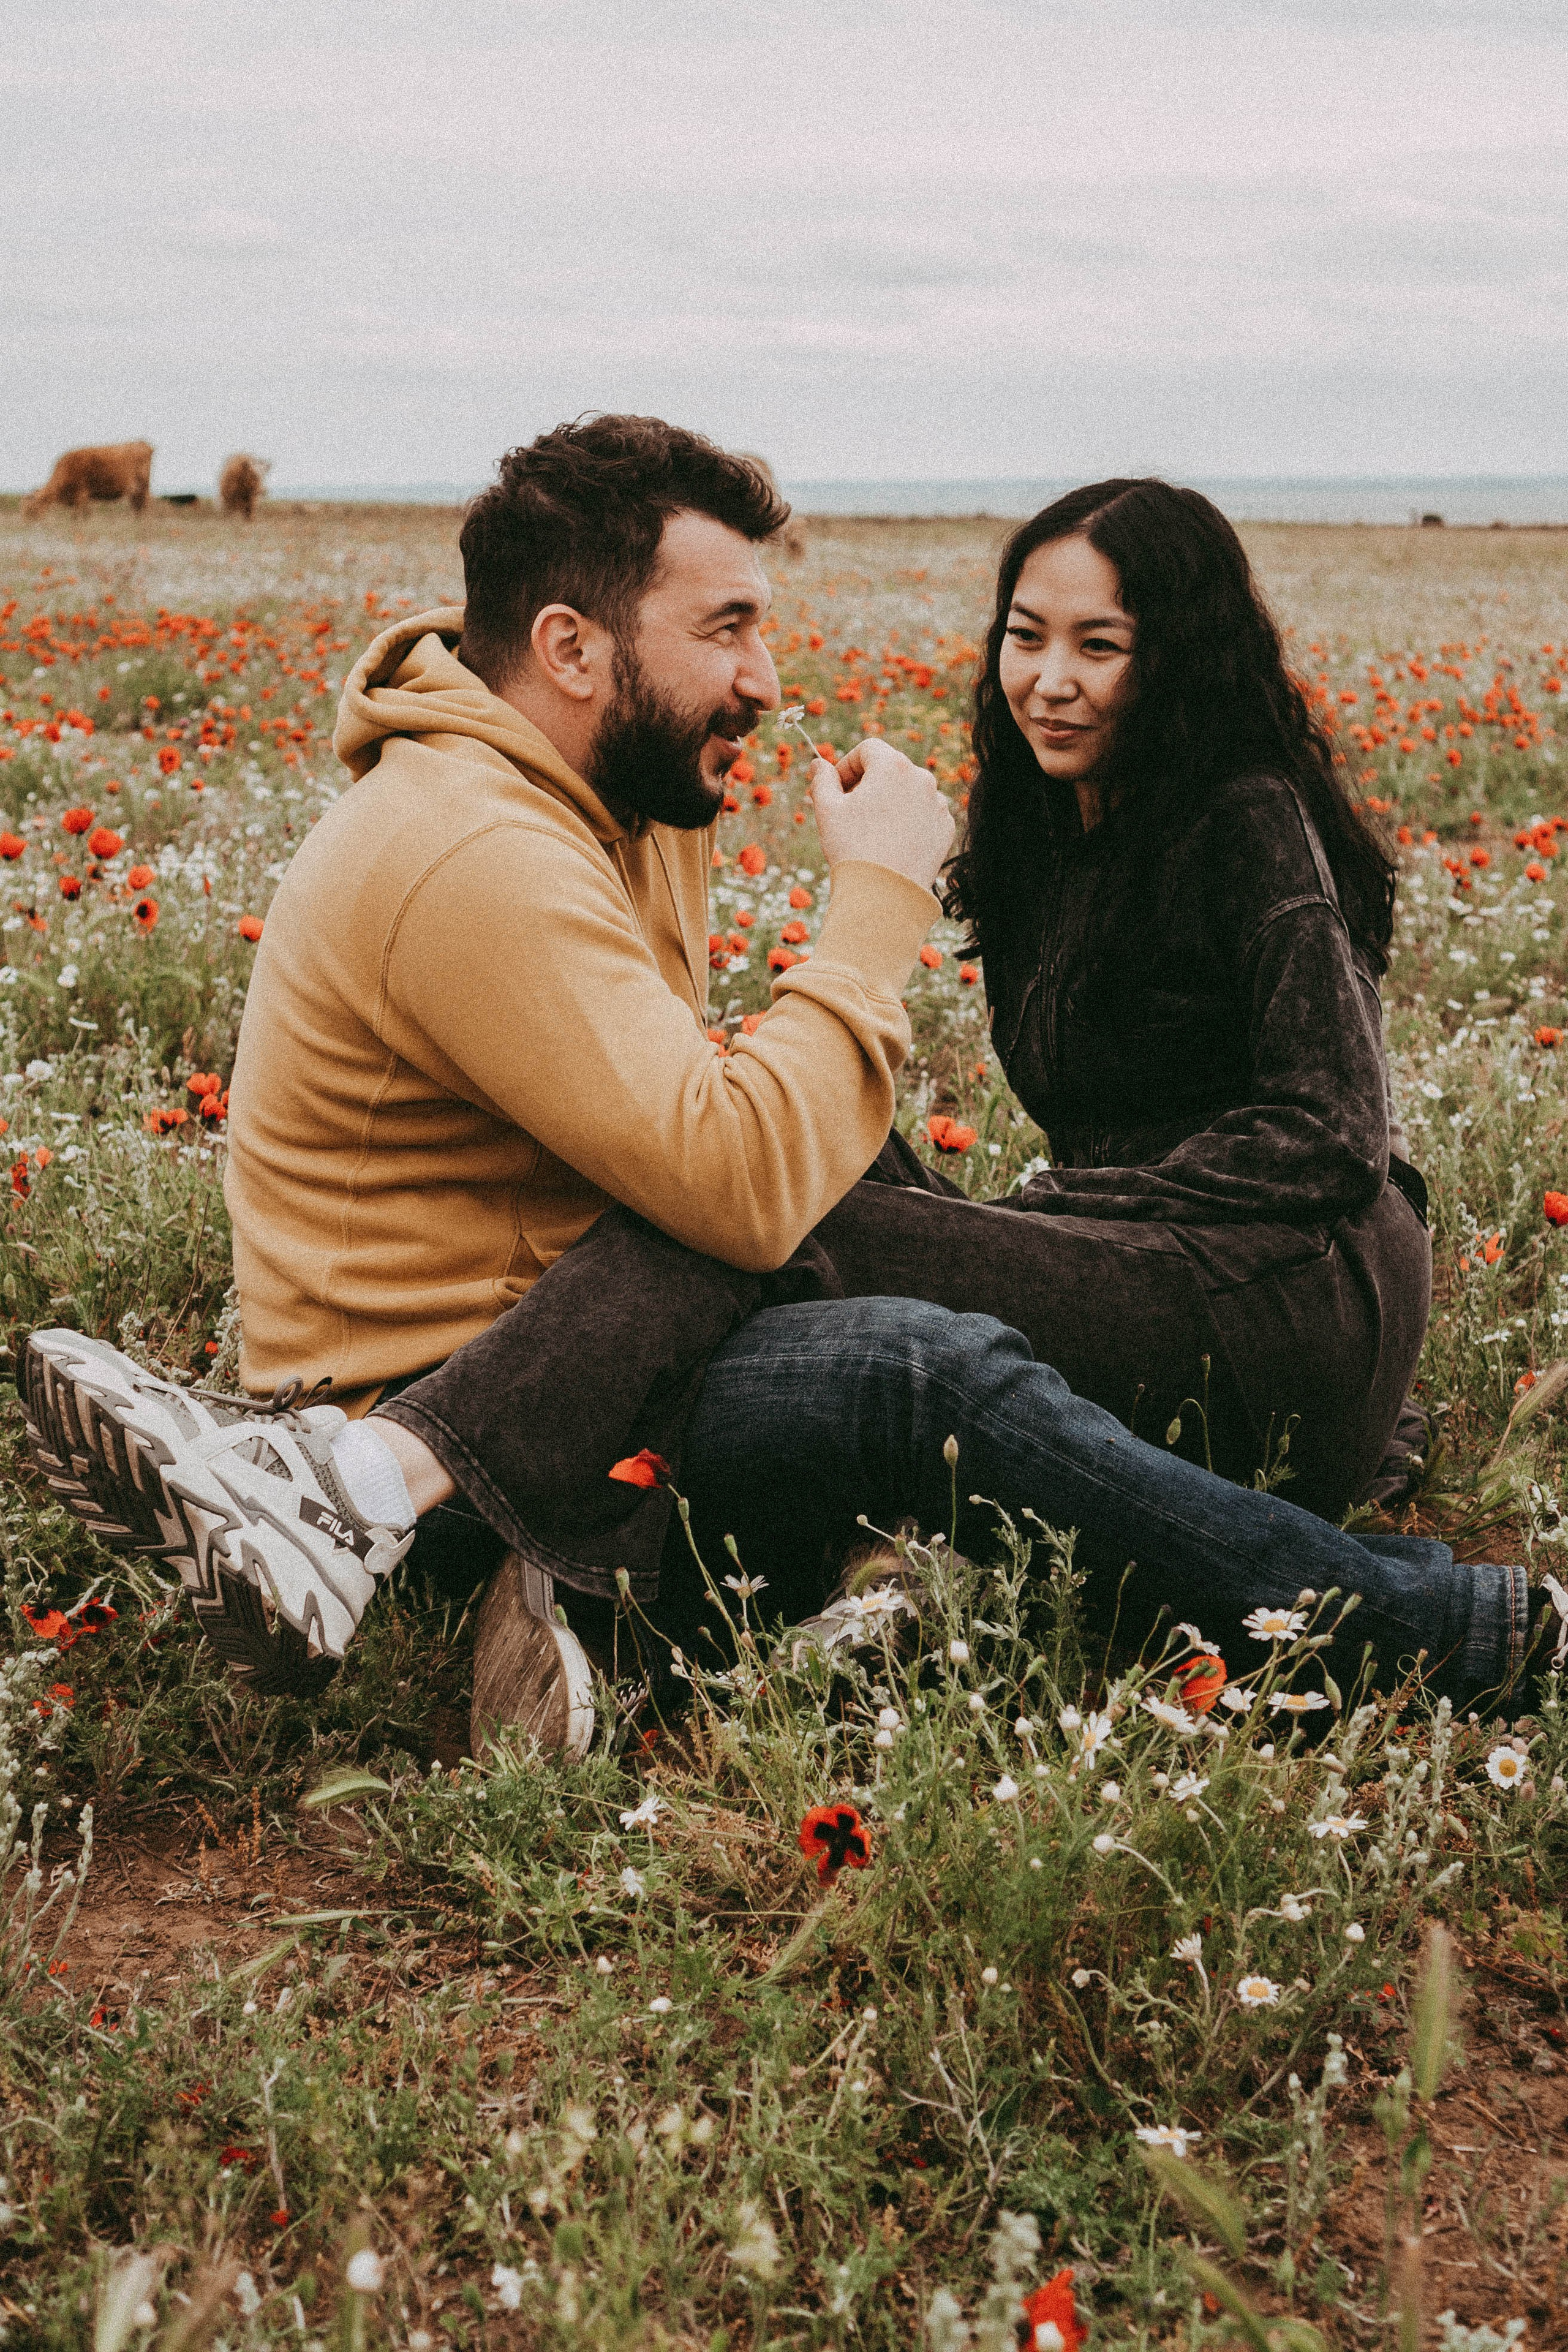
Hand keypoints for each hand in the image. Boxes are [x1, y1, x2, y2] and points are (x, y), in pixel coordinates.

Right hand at [810, 738, 954, 892]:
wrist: (885, 895)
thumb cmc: (852, 848)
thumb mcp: (827, 809)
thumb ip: (822, 779)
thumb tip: (819, 763)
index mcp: (893, 766)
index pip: (868, 749)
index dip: (847, 765)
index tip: (835, 788)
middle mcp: (922, 778)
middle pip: (890, 768)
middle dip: (868, 783)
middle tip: (849, 810)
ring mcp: (938, 804)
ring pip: (908, 791)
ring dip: (889, 800)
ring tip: (871, 829)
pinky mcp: (945, 828)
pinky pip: (924, 814)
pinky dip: (908, 820)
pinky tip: (892, 842)